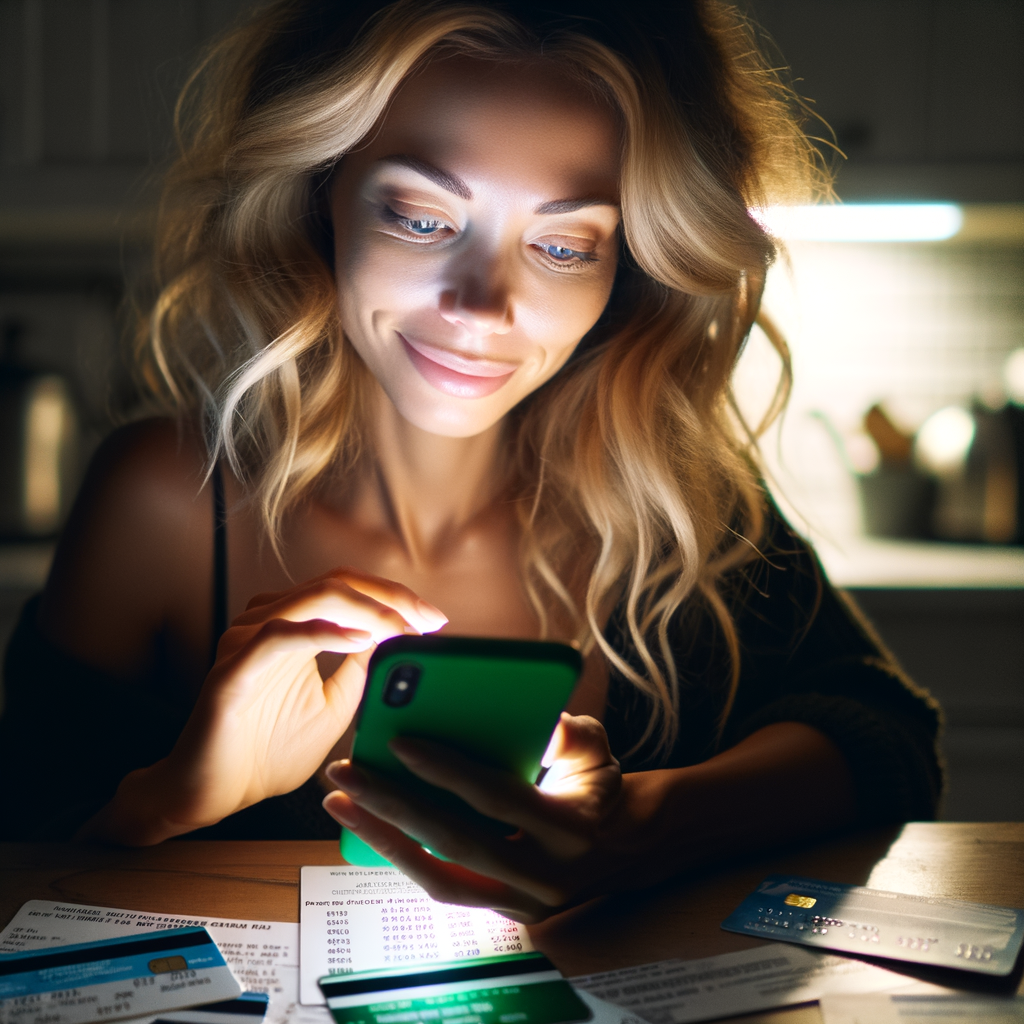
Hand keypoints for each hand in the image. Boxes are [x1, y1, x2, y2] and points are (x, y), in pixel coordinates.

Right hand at [82, 568, 446, 842]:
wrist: (212, 796)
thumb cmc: (268, 752)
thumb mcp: (335, 707)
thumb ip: (361, 671)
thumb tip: (401, 643)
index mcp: (291, 626)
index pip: (348, 589)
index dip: (394, 597)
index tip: (434, 620)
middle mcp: (266, 623)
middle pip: (337, 583)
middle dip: (390, 598)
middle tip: (429, 620)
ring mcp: (246, 642)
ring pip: (315, 598)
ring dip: (368, 611)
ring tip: (404, 630)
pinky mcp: (232, 671)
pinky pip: (281, 636)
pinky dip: (325, 633)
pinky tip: (362, 640)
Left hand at [323, 714, 655, 921]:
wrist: (619, 853)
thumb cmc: (596, 790)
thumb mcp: (598, 754)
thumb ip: (575, 734)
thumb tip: (543, 723)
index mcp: (568, 828)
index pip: (497, 797)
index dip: (447, 771)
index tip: (399, 741)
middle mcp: (541, 873)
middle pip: (455, 840)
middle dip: (392, 805)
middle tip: (345, 772)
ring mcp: (518, 900)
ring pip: (439, 877)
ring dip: (382, 839)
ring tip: (340, 802)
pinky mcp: (499, 911)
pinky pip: (442, 888)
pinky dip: (402, 859)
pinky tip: (368, 827)